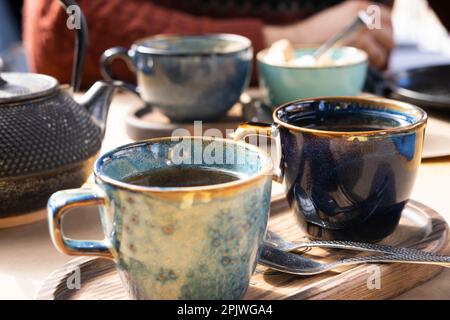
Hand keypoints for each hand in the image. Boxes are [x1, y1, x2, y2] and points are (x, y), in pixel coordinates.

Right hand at [263, 0, 393, 68]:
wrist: (298, 40)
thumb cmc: (313, 37)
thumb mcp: (337, 21)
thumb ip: (354, 24)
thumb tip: (370, 38)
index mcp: (359, 6)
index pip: (387, 17)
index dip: (387, 33)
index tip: (383, 44)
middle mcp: (364, 11)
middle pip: (391, 29)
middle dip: (388, 46)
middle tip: (381, 57)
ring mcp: (363, 25)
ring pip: (388, 43)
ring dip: (384, 56)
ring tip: (375, 64)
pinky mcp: (360, 39)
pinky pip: (378, 55)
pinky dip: (375, 64)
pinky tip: (368, 67)